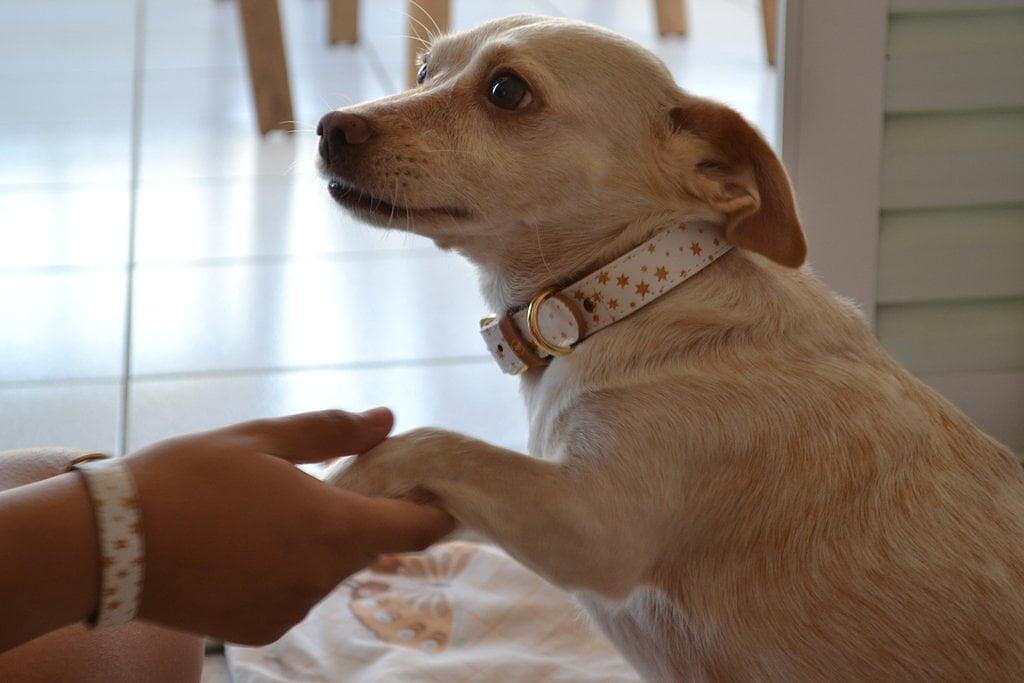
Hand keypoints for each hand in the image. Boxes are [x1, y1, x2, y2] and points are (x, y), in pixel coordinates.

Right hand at [125, 409, 454, 644]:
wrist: (107, 544)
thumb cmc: (187, 477)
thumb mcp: (263, 439)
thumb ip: (334, 432)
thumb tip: (388, 418)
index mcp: (334, 526)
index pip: (415, 527)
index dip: (435, 510)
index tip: (440, 494)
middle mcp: (321, 577)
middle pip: (368, 545)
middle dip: (361, 515)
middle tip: (326, 482)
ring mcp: (291, 609)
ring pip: (327, 569)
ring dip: (316, 542)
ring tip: (267, 511)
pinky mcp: (260, 630)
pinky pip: (294, 594)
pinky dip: (286, 570)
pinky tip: (245, 546)